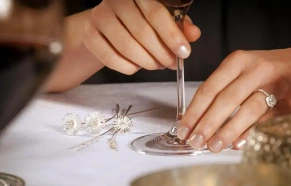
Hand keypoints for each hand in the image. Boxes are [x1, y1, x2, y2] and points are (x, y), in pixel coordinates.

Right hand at [83, 0, 200, 74]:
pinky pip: (111, 58)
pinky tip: (137, 66)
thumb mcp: (165, 18)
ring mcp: (99, 16)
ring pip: (127, 47)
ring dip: (147, 62)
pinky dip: (129, 67)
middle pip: (142, 32)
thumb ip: (180, 25)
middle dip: (161, 53)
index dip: (172, 36)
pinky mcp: (90, 34)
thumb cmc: (142, 19)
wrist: (111, 22)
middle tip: (171, 63)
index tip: (184, 53)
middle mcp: (115, 0)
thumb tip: (193, 34)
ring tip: (157, 65)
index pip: (156, 13)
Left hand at [177, 49, 290, 151]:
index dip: (194, 112)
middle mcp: (256, 69)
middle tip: (195, 142)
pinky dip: (253, 132)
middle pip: (227, 99)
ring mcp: (276, 84)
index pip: (210, 89)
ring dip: (229, 130)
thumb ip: (220, 92)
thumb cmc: (265, 72)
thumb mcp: (241, 72)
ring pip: (249, 109)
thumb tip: (197, 124)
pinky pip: (270, 119)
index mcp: (237, 62)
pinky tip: (239, 144)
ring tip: (214, 146)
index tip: (183, 130)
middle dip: (208, 123)